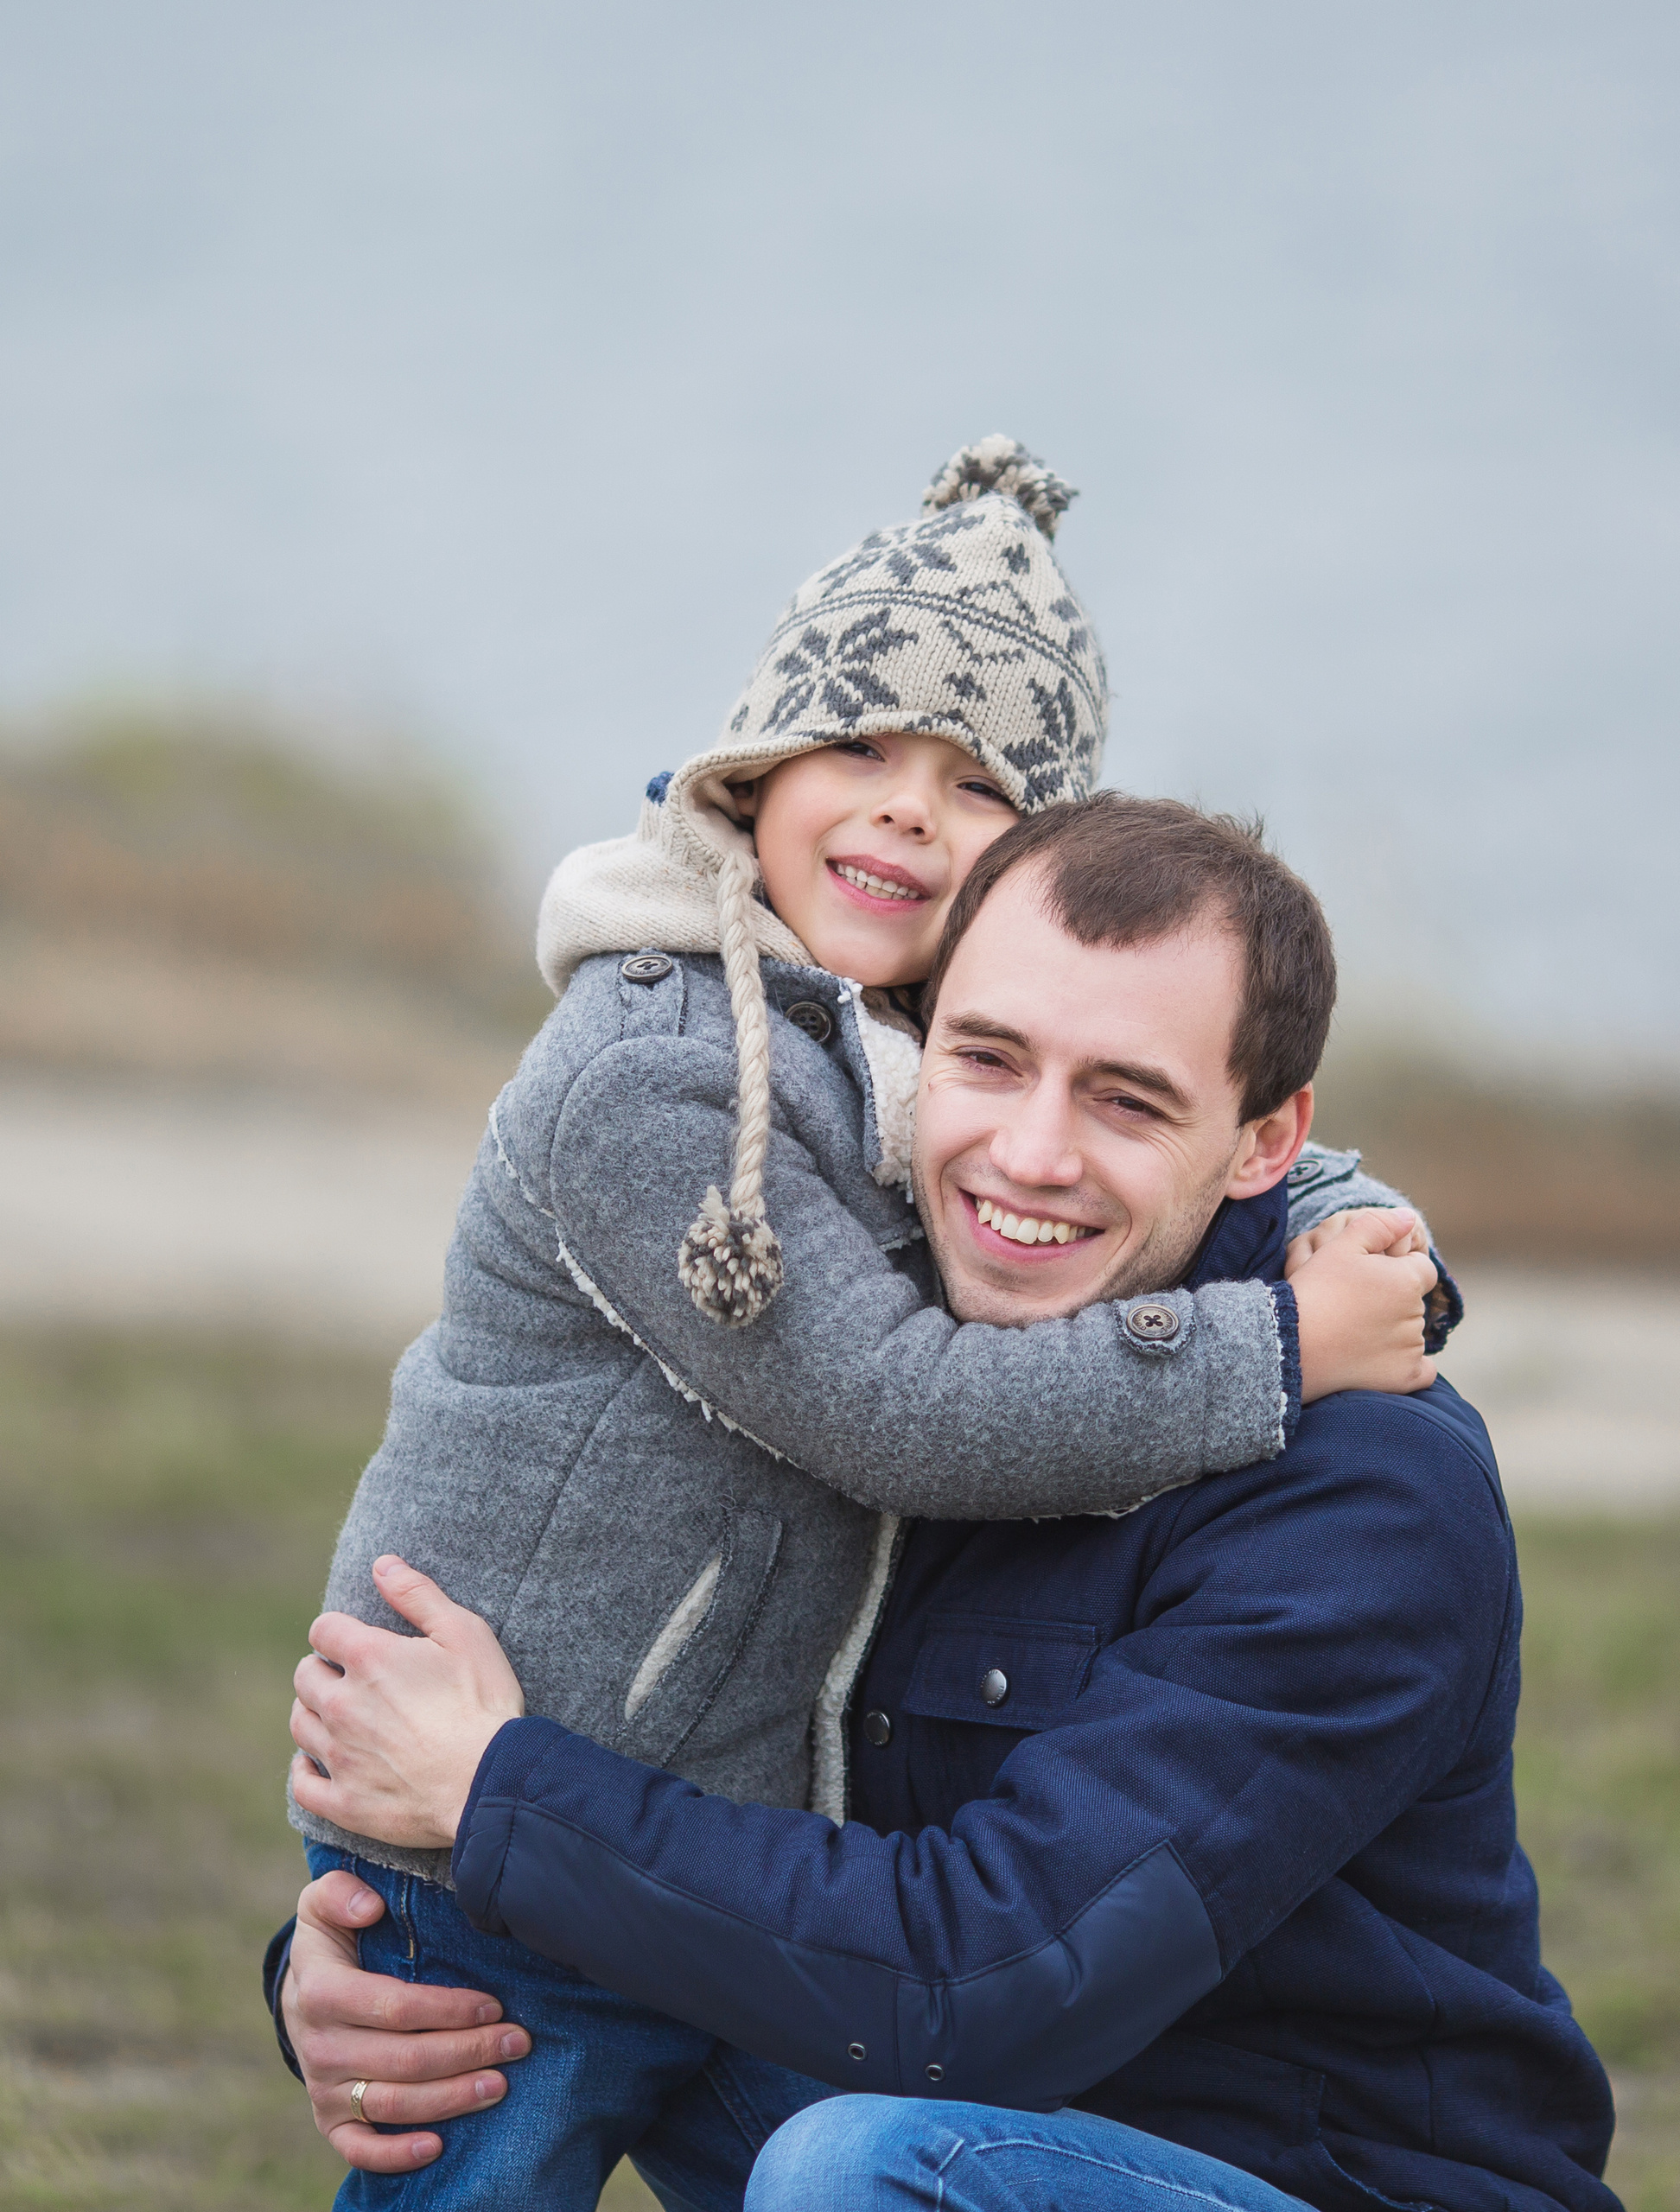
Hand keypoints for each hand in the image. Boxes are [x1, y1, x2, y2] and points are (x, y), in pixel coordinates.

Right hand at [280, 1869, 530, 2172]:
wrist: (301, 1990)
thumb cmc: (332, 1939)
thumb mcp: (325, 1901)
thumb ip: (341, 1893)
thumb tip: (371, 1906)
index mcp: (321, 1992)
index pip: (394, 2007)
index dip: (448, 2009)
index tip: (494, 2003)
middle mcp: (320, 2047)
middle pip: (404, 2059)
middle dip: (467, 2052)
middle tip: (518, 2042)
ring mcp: (324, 2089)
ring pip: (393, 2104)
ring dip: (452, 2099)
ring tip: (500, 2085)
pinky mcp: (329, 2121)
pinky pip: (360, 2149)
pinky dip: (397, 2155)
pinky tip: (439, 2146)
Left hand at [290, 1556, 525, 1850]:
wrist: (492, 1782)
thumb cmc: (484, 1703)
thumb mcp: (464, 1633)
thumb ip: (418, 1594)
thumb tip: (382, 1564)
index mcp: (368, 1657)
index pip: (324, 1630)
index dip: (339, 1631)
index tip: (356, 1641)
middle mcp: (343, 1704)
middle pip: (306, 1676)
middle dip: (323, 1670)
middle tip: (351, 1678)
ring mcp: (340, 1756)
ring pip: (300, 1725)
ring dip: (314, 1714)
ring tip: (338, 1715)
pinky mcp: (345, 1801)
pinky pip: (301, 1784)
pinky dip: (304, 1770)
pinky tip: (318, 1762)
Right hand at [1288, 1207, 1438, 1401]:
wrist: (1291, 1343)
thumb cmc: (1315, 1291)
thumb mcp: (1340, 1245)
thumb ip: (1378, 1224)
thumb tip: (1409, 1218)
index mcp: (1407, 1280)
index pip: (1422, 1268)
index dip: (1397, 1268)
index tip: (1367, 1278)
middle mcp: (1415, 1314)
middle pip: (1414, 1302)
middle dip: (1392, 1300)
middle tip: (1352, 1306)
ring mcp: (1411, 1348)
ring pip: (1412, 1333)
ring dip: (1394, 1332)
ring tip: (1353, 1332)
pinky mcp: (1403, 1377)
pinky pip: (1422, 1371)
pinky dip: (1409, 1366)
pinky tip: (1383, 1359)